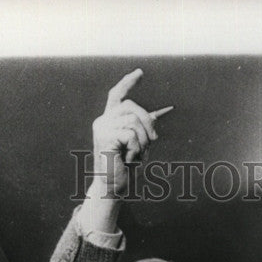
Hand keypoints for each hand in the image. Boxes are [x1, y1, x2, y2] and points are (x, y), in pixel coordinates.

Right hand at [91, 68, 171, 196]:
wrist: (112, 188)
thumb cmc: (124, 169)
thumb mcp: (137, 145)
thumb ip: (143, 128)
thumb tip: (159, 114)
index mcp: (109, 120)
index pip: (117, 95)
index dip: (128, 83)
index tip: (140, 73)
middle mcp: (103, 121)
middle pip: (131, 107)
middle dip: (148, 123)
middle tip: (152, 143)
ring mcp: (102, 128)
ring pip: (133, 121)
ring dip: (142, 140)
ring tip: (136, 155)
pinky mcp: (104, 136)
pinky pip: (131, 134)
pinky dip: (136, 148)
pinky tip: (128, 160)